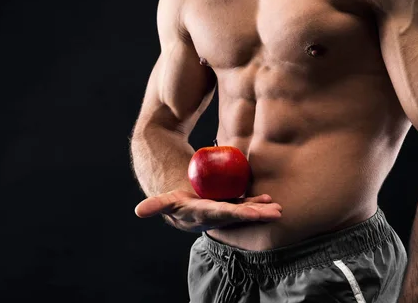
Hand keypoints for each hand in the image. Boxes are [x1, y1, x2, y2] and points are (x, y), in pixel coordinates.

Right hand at [134, 189, 282, 231]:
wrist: (183, 209)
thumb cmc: (175, 201)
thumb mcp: (166, 202)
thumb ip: (155, 206)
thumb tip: (138, 212)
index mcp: (203, 215)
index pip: (222, 214)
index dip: (238, 214)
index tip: (254, 214)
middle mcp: (218, 217)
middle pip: (240, 215)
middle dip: (257, 215)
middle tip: (276, 212)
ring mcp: (226, 213)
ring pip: (246, 211)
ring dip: (262, 211)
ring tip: (279, 209)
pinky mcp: (230, 207)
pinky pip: (245, 205)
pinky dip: (258, 203)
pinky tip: (270, 200)